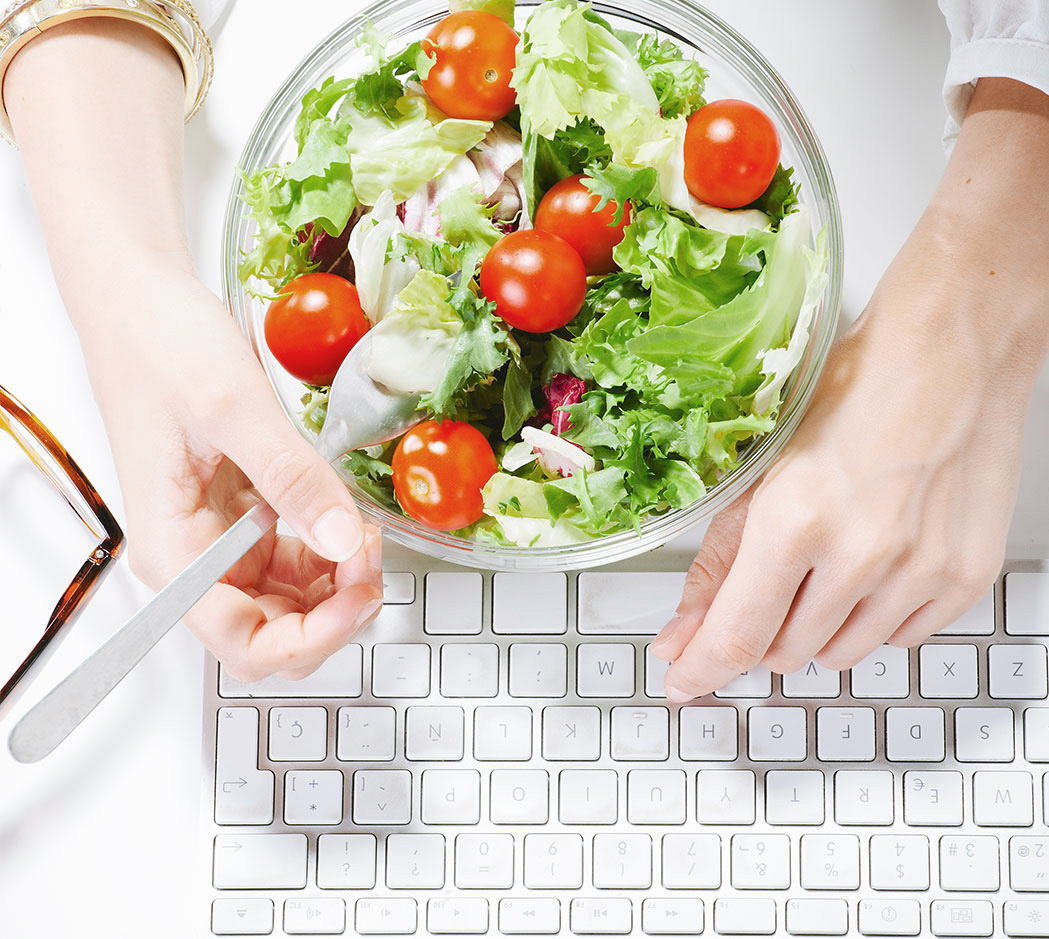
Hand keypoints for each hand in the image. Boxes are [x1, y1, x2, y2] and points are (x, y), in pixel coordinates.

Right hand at [86, 267, 382, 681]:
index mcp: (175, 552)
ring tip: (364, 531)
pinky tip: (345, 517)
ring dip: (336, 582)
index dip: (314, 637)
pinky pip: (293, 559)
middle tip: (371, 554)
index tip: (361, 593)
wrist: (141, 304)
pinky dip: (328, 550)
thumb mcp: (234, 409)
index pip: (244, 644)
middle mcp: (195, 559)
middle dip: (334, 609)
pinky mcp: (243, 516)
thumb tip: (341, 539)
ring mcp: (220, 540)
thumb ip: (291, 477)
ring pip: (290, 602)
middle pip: (274, 633)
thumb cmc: (159, 348)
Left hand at [650, 76, 1048, 700]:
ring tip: (829, 557)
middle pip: (784, 653)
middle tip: (773, 575)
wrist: (953, 351)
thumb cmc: (855, 391)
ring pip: (840, 654)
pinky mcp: (964, 578)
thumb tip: (682, 633)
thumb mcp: (763, 470)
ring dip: (816, 625)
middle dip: (762, 626)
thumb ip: (718, 563)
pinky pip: (900, 639)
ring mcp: (921, 572)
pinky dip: (874, 616)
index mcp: (796, 519)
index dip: (701, 669)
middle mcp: (862, 555)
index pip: (736, 636)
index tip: (684, 684)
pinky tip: (875, 561)